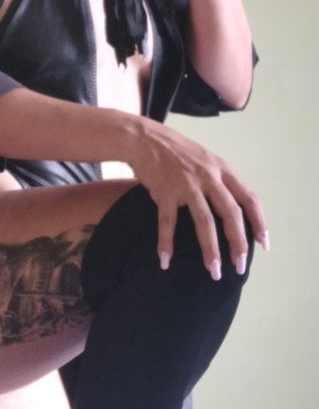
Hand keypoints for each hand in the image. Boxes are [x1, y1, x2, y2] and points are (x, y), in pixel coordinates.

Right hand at [128, 117, 268, 276]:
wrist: (144, 138)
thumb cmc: (176, 151)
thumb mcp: (206, 159)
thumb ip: (220, 180)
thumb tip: (233, 207)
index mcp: (222, 170)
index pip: (249, 198)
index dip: (259, 222)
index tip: (263, 244)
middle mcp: (208, 177)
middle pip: (231, 214)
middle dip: (238, 243)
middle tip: (239, 267)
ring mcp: (187, 184)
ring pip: (204, 221)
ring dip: (210, 249)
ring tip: (214, 270)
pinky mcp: (165, 191)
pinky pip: (168, 222)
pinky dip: (166, 243)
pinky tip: (165, 260)